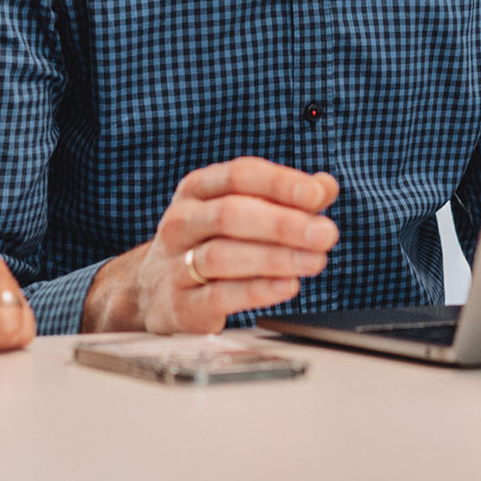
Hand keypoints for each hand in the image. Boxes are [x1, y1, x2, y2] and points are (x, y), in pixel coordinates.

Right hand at [85, 158, 340, 333]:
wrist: (154, 290)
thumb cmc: (211, 241)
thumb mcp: (240, 210)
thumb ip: (285, 198)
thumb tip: (326, 186)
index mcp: (198, 189)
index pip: (240, 176)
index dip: (281, 184)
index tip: (317, 197)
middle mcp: (182, 222)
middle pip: (231, 215)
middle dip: (285, 224)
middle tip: (326, 234)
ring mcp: (176, 263)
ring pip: (224, 255)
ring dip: (277, 258)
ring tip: (315, 261)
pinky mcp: (182, 304)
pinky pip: (220, 295)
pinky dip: (259, 290)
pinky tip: (289, 285)